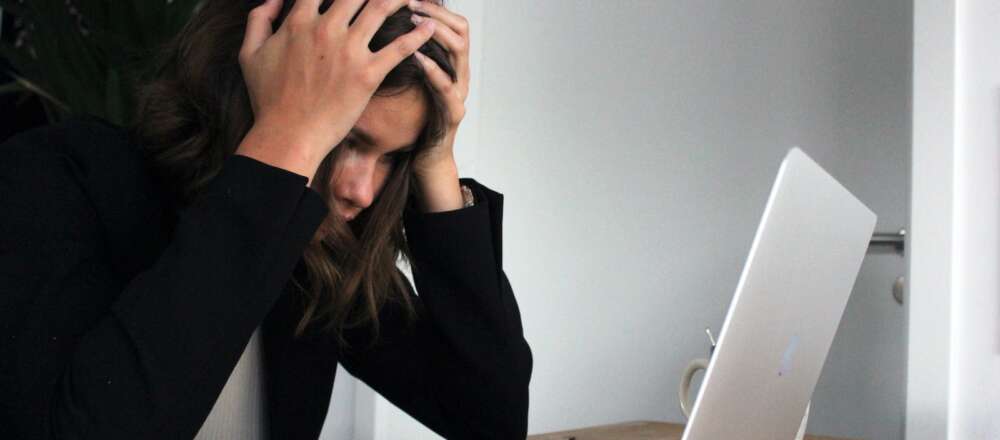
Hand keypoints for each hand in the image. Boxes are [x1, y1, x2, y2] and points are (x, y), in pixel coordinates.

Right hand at [236, 0, 436, 180]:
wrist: (288, 135)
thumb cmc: (268, 99)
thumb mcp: (249, 54)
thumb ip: (258, 20)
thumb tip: (272, 0)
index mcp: (298, 21)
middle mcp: (325, 29)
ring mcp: (348, 51)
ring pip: (380, 8)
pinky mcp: (367, 74)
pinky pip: (399, 48)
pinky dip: (418, 35)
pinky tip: (431, 26)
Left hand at [407, 0, 469, 172]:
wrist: (424, 158)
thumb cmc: (413, 119)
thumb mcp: (410, 81)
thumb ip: (406, 56)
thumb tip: (385, 29)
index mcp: (451, 65)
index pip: (455, 23)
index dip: (436, 8)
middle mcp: (460, 75)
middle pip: (461, 30)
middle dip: (437, 13)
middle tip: (412, 4)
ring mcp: (459, 93)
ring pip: (459, 52)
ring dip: (437, 32)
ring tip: (414, 22)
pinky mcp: (453, 114)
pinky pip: (447, 87)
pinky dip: (433, 69)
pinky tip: (416, 57)